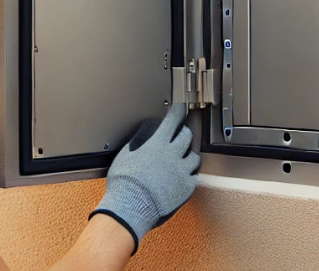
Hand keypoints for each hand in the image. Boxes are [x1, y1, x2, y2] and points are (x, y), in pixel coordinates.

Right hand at [90, 104, 200, 254]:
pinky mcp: (186, 188)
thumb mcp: (126, 155)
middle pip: (187, 135)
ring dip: (188, 155)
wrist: (130, 208)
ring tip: (182, 158)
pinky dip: (189, 174)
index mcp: (158, 144)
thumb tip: (143, 136)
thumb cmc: (124, 184)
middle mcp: (172, 155)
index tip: (181, 109)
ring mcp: (181, 171)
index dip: (178, 112)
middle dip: (183, 133)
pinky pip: (194, 176)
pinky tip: (183, 176)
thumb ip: (138, 143)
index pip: (173, 120)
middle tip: (179, 136)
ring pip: (194, 156)